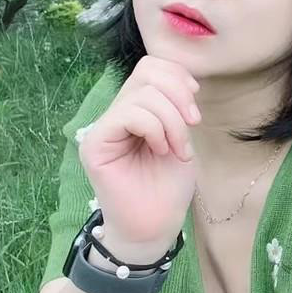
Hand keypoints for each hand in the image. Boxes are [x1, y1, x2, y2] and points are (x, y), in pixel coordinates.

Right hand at [78, 55, 202, 246]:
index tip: (195, 108)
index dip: (178, 77)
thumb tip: (184, 80)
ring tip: (178, 150)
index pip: (151, 67)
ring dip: (172, 121)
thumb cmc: (168, 187)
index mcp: (137, 109)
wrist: (156, 225)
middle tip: (192, 126)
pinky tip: (162, 151)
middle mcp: (117, 113)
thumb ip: (176, 107)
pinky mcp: (95, 144)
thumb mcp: (181, 138)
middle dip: (179, 96)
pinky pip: (129, 114)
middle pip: (147, 71)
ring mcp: (103, 127)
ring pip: (143, 94)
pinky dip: (156, 129)